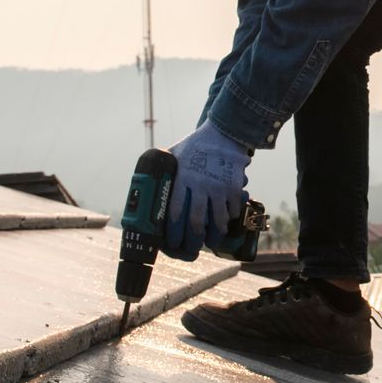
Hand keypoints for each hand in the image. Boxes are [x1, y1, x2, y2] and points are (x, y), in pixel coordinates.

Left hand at [164, 120, 252, 259]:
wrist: (224, 133)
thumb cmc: (196, 145)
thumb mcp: (175, 154)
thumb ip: (165, 170)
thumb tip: (148, 182)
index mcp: (182, 178)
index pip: (174, 212)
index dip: (173, 232)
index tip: (172, 242)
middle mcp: (199, 185)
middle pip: (196, 222)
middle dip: (193, 241)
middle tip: (191, 250)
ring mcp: (218, 187)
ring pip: (217, 221)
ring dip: (214, 236)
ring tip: (211, 242)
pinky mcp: (233, 187)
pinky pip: (232, 211)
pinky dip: (228, 220)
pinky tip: (225, 222)